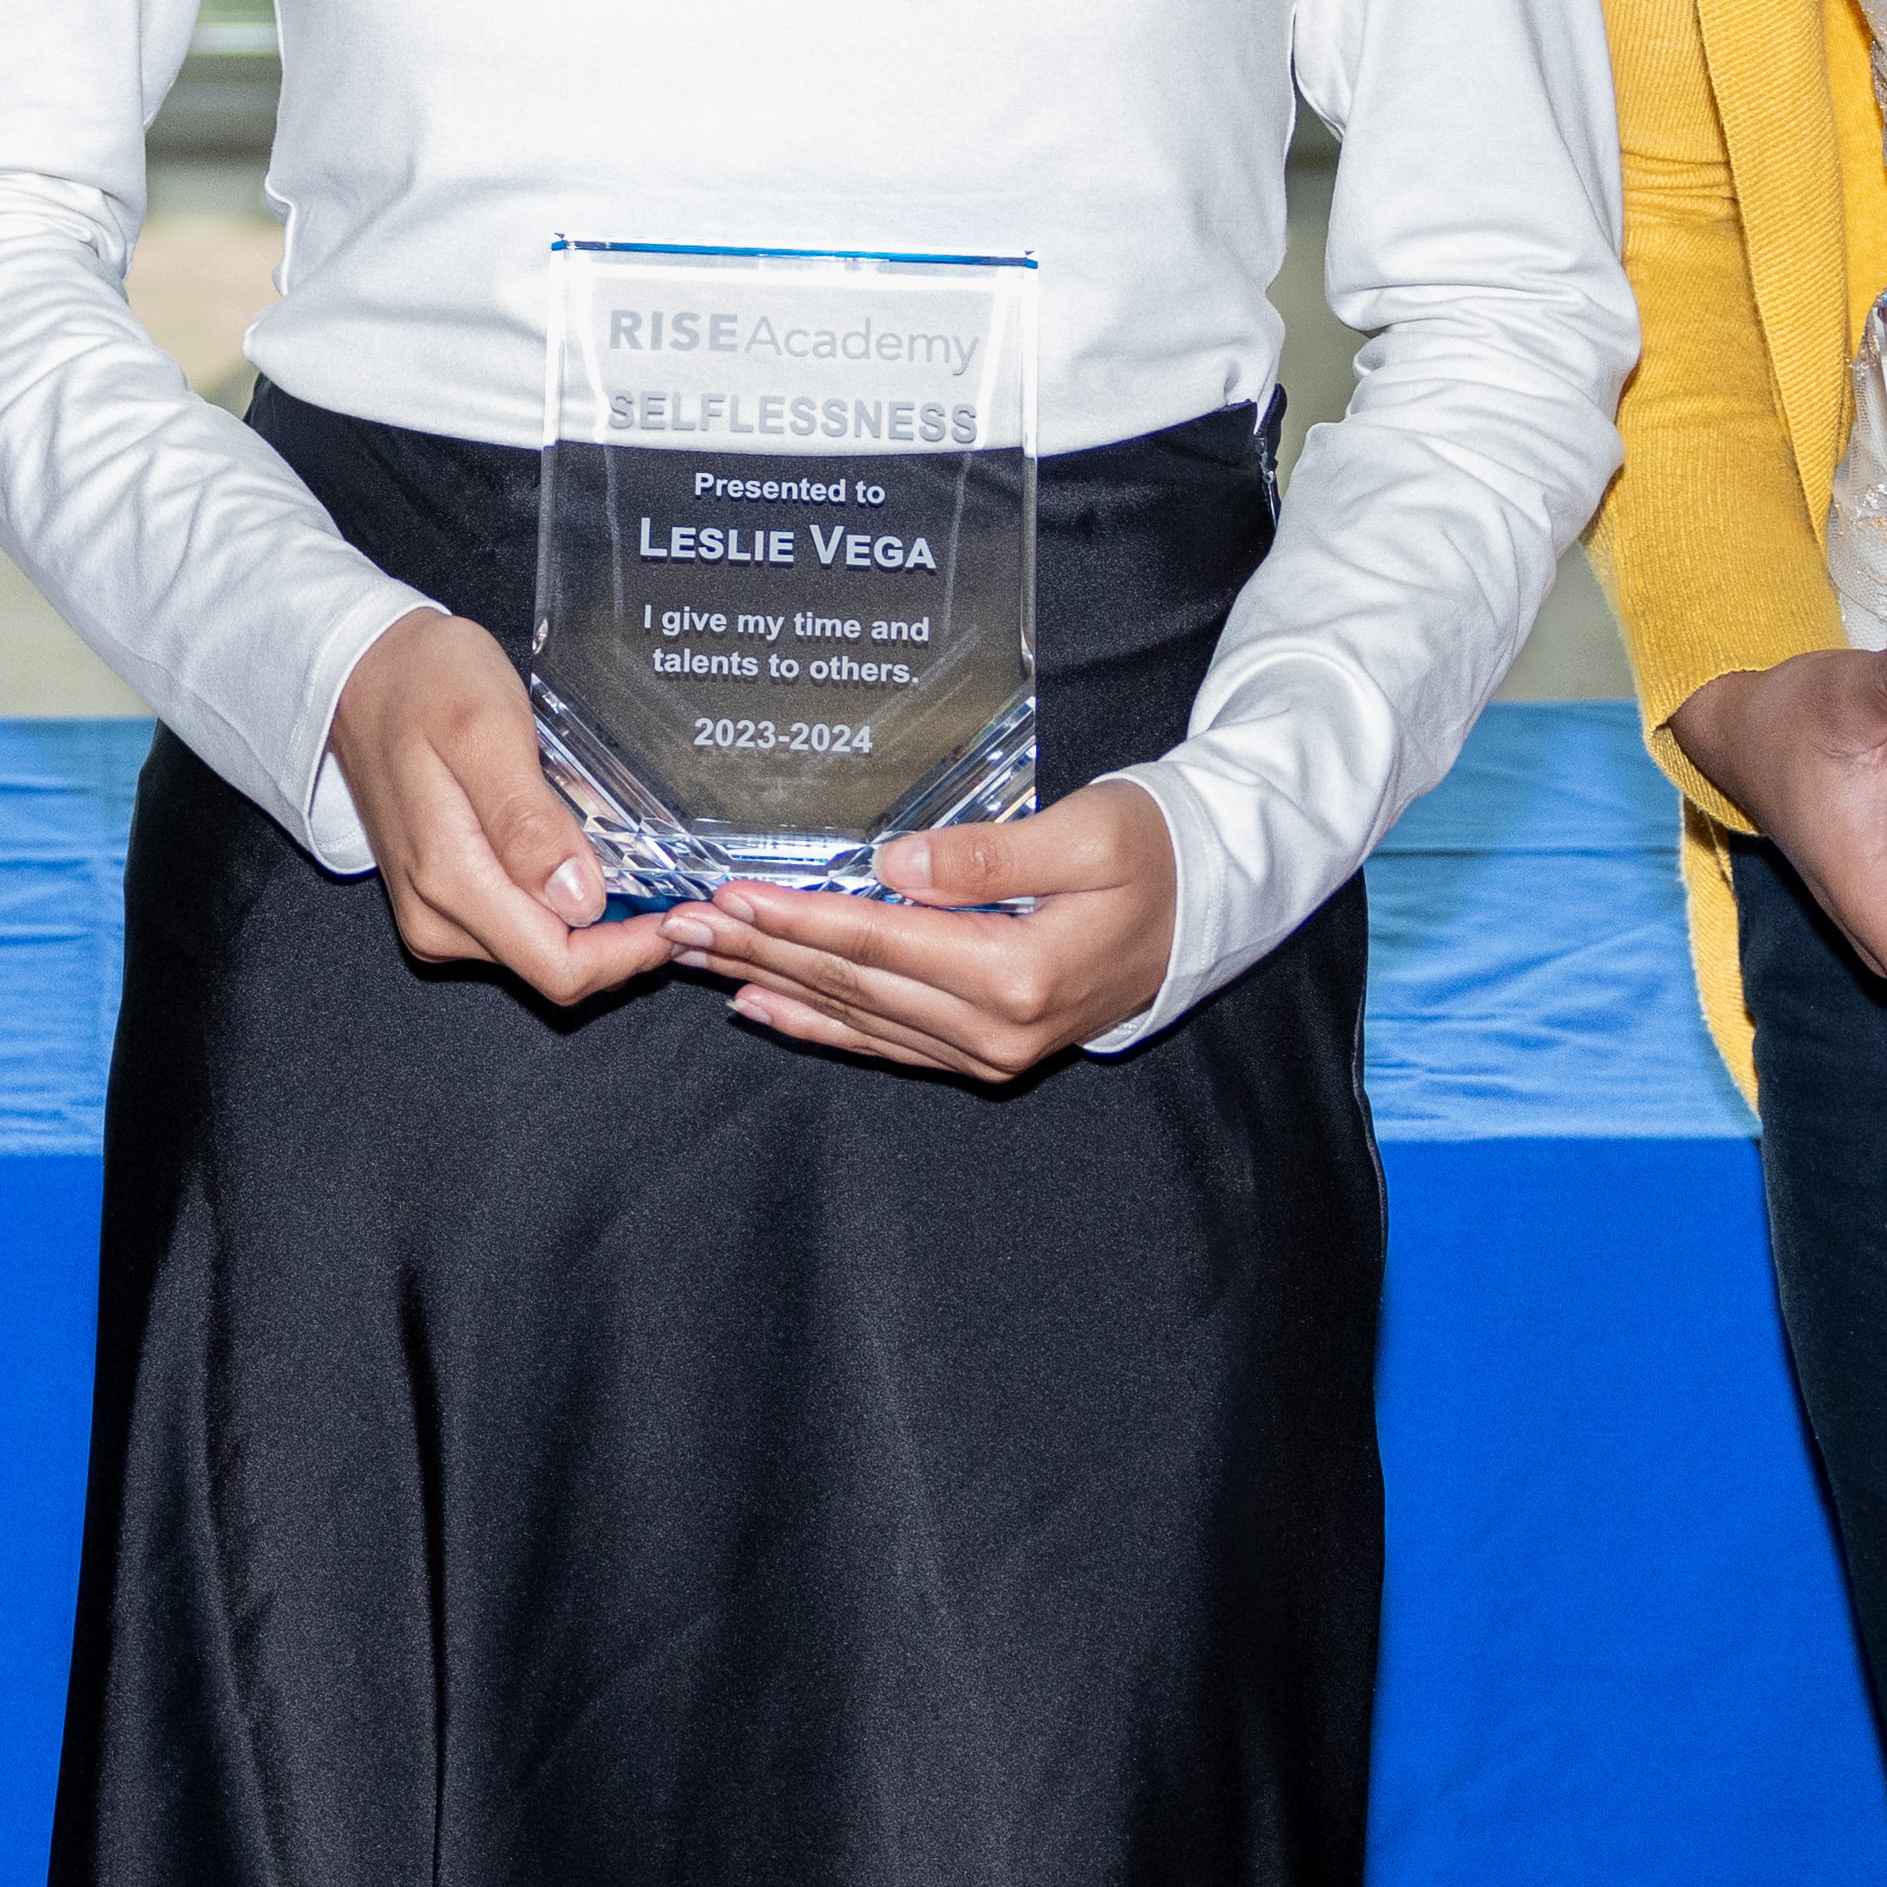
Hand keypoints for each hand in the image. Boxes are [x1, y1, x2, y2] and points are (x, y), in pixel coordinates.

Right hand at [324, 611, 685, 1009]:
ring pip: (542, 956)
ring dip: (598, 927)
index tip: (683, 912)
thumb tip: (578, 900)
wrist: (364, 670)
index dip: (632, 954)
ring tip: (638, 868)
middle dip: (624, 943)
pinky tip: (589, 863)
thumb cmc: (425, 681)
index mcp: (451, 880)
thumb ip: (527, 820)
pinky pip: (520, 932)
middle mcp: (437, 918)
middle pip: (555, 970)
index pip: (559, 967)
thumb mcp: (487, 729)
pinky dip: (567, 912)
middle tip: (678, 889)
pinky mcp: (441, 903)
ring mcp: (435, 915)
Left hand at [687, 780, 1177, 1076]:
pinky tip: (763, 1008)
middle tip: (677, 928)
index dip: (797, 918)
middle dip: (758, 952)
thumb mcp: (1089, 833)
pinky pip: (885, 1044)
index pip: (879, 942)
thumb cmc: (1154, 853)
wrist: (1209, 907)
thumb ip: (989, 855)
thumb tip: (894, 867)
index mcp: (1018, 974)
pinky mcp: (987, 1053)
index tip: (727, 897)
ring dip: (771, 985)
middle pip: (852, 984)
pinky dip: (819, 1026)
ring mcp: (991, 1051)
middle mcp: (998, 1029)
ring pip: (857, 1018)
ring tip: (697, 960)